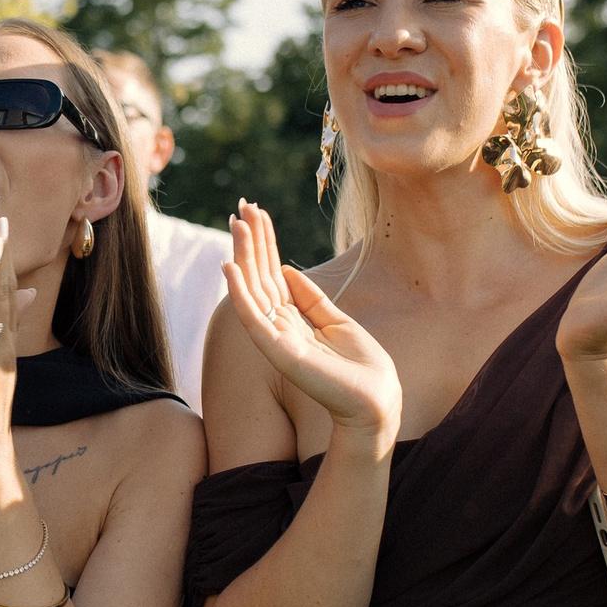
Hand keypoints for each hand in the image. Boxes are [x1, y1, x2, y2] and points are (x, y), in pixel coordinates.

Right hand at [222, 200, 401, 437]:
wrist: (376, 399)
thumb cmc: (361, 366)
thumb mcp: (337, 320)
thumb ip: (310, 297)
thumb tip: (288, 268)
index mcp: (293, 318)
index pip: (271, 273)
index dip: (264, 242)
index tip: (255, 212)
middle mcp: (279, 326)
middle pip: (259, 276)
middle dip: (251, 241)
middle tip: (241, 206)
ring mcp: (276, 339)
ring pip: (253, 290)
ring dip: (243, 255)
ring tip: (238, 224)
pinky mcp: (279, 352)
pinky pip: (253, 318)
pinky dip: (240, 293)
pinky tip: (230, 267)